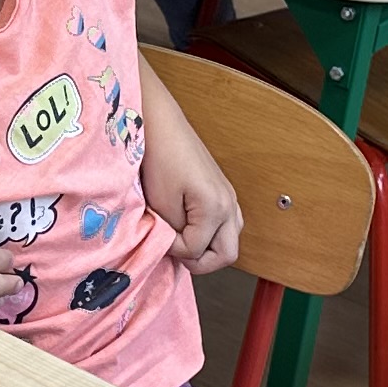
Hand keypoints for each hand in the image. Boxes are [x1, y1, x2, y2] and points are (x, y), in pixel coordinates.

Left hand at [142, 119, 241, 272]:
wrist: (162, 125)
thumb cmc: (160, 159)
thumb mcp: (161, 204)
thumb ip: (174, 234)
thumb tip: (179, 249)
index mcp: (216, 208)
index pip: (197, 251)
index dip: (174, 250)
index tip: (157, 235)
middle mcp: (229, 204)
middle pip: (227, 255)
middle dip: (200, 261)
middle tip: (177, 251)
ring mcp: (230, 197)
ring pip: (229, 240)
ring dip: (208, 247)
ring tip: (182, 239)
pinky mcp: (223, 191)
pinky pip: (226, 224)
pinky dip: (211, 232)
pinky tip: (189, 225)